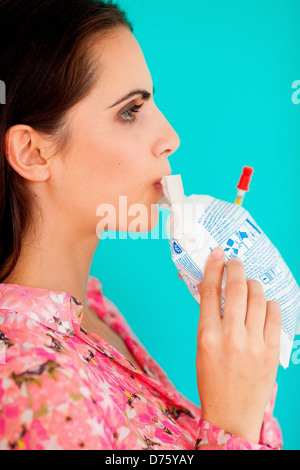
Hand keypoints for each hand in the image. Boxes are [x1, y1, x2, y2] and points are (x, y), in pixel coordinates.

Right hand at [194, 247, 280, 443]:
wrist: (232, 413)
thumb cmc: (212, 379)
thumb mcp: (201, 347)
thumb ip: (208, 317)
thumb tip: (213, 287)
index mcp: (206, 336)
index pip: (210, 292)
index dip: (214, 268)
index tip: (217, 253)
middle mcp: (231, 337)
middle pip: (236, 289)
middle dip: (235, 268)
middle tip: (235, 262)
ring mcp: (254, 344)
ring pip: (258, 297)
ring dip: (252, 284)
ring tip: (248, 286)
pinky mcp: (272, 351)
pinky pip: (274, 314)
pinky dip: (268, 304)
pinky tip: (263, 306)